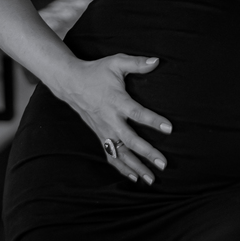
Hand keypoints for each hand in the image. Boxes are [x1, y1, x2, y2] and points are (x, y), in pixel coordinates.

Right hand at [48, 54, 171, 184]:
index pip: (137, 113)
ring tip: (152, 179)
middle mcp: (110, 119)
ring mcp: (103, 130)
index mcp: (116, 101)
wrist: (71, 83)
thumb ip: (137, 63)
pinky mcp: (99, 136)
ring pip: (120, 153)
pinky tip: (135, 177)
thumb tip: (157, 61)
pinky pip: (111, 155)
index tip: (169, 128)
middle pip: (130, 140)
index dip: (153, 121)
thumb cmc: (96, 72)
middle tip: (163, 164)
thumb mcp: (116, 62)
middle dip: (147, 153)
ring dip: (136, 167)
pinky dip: (122, 168)